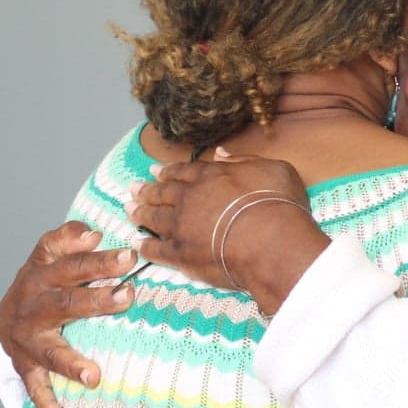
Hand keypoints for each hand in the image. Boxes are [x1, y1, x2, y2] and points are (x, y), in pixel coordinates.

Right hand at [0, 221, 140, 407]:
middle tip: (126, 297)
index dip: (93, 257)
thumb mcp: (49, 255)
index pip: (67, 260)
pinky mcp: (25, 365)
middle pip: (64, 302)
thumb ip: (68, 239)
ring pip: (49, 350)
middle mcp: (30, 304)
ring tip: (93, 376)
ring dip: (71, 362)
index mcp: (39, 272)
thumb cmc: (43, 283)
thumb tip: (92, 233)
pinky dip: (45, 405)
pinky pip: (35, 387)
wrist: (6, 318)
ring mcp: (25, 338)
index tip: (126, 256)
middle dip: (95, 300)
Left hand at [127, 152, 327, 313]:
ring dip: (140, 213)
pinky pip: (156, 250)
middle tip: (132, 188)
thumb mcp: (273, 168)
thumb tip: (221, 153)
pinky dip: (145, 246)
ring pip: (154, 217)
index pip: (183, 171)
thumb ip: (244, 160)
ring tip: (129, 210)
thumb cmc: (278, 205)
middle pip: (162, 192)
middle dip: (146, 189)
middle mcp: (190, 197)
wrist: (272, 244)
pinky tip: (138, 244)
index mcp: (211, 176)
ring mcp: (182, 226)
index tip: (154, 170)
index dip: (168, 171)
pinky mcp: (180, 255)